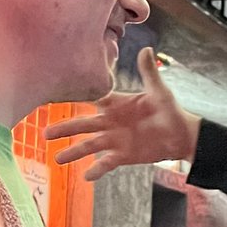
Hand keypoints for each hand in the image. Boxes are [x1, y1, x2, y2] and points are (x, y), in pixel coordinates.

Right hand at [44, 48, 201, 180]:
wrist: (181, 136)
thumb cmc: (169, 111)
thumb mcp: (160, 91)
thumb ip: (149, 73)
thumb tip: (146, 49)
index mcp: (116, 104)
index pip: (92, 99)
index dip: (74, 98)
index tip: (54, 97)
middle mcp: (110, 122)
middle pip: (83, 125)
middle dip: (65, 128)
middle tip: (45, 133)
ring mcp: (114, 140)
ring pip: (89, 145)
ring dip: (74, 152)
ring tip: (57, 159)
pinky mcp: (122, 156)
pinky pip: (106, 163)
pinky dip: (97, 169)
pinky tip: (86, 176)